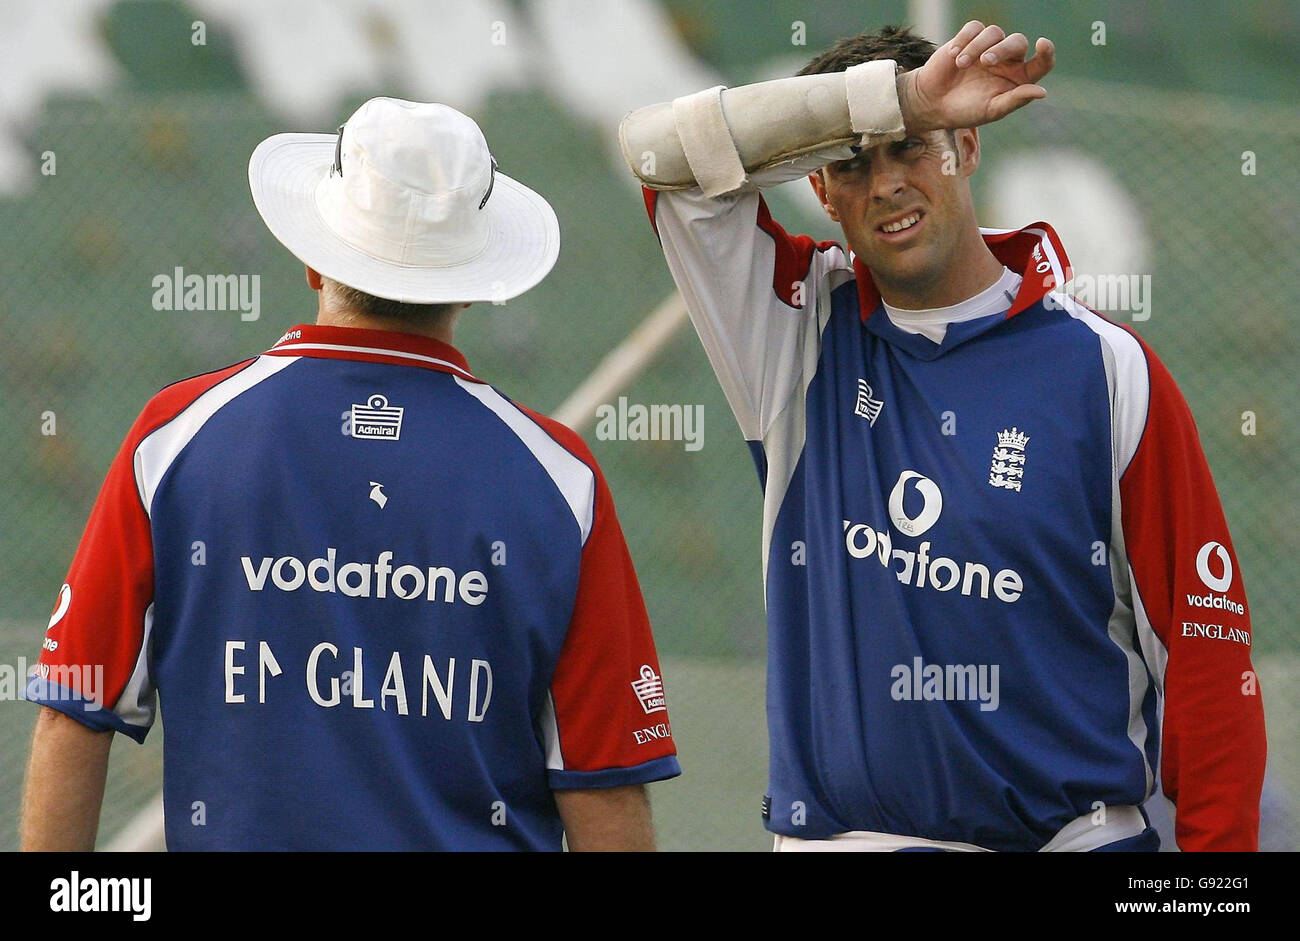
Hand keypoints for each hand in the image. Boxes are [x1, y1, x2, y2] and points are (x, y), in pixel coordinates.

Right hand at [898, 21, 1054, 133]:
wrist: (933, 103)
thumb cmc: (965, 110)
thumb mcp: (992, 110)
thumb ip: (1016, 100)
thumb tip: (1042, 92)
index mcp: (1018, 78)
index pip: (1041, 62)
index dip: (1046, 52)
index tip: (1042, 43)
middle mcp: (1007, 60)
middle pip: (1017, 42)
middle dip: (1003, 49)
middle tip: (985, 61)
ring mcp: (988, 47)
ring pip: (994, 32)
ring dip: (977, 46)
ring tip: (961, 64)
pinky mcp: (969, 39)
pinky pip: (974, 28)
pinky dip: (964, 39)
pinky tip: (953, 56)